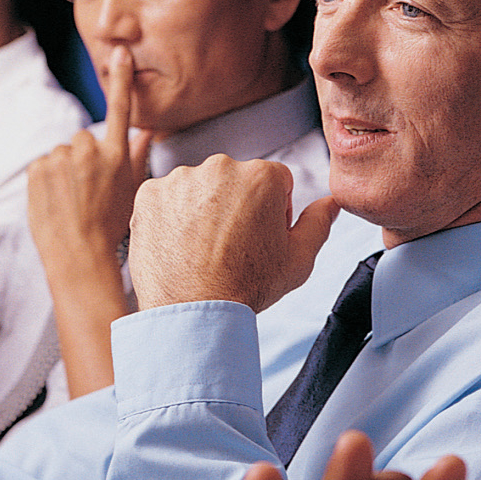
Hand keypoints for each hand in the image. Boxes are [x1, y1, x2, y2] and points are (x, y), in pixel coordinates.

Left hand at [25, 45, 152, 281]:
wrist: (78, 257)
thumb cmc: (111, 228)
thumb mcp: (132, 192)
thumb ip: (138, 157)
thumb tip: (148, 131)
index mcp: (117, 156)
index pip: (121, 109)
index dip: (121, 79)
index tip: (120, 52)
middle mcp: (89, 152)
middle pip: (84, 138)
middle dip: (83, 157)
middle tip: (87, 188)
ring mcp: (62, 159)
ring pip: (62, 153)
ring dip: (63, 169)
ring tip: (70, 199)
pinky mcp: (38, 168)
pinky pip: (42, 164)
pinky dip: (46, 178)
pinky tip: (55, 201)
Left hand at [129, 155, 339, 312]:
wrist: (194, 313)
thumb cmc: (247, 287)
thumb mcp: (299, 260)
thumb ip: (318, 223)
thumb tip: (331, 202)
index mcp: (262, 176)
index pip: (274, 181)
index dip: (272, 212)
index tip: (261, 238)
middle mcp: (221, 167)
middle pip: (235, 180)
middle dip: (236, 205)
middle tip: (232, 247)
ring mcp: (181, 179)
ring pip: (199, 187)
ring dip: (203, 208)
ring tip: (204, 249)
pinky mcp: (149, 193)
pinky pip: (165, 198)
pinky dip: (170, 216)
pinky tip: (180, 245)